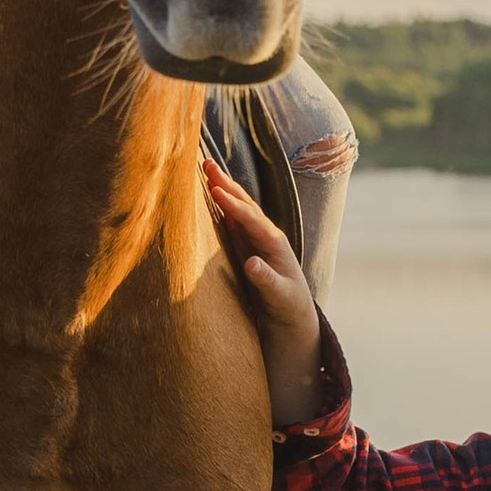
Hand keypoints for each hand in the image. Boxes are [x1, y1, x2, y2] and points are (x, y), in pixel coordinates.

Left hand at [203, 161, 324, 427]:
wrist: (291, 326)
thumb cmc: (262, 290)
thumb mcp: (242, 261)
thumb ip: (229, 237)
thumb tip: (200, 215)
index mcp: (257, 238)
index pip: (238, 205)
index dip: (221, 184)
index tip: (200, 164)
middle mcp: (272, 246)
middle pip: (250, 213)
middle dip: (231, 191)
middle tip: (209, 171)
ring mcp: (280, 268)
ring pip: (264, 237)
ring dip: (246, 218)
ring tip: (225, 201)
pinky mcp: (285, 296)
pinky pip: (273, 284)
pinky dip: (264, 274)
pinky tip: (253, 265)